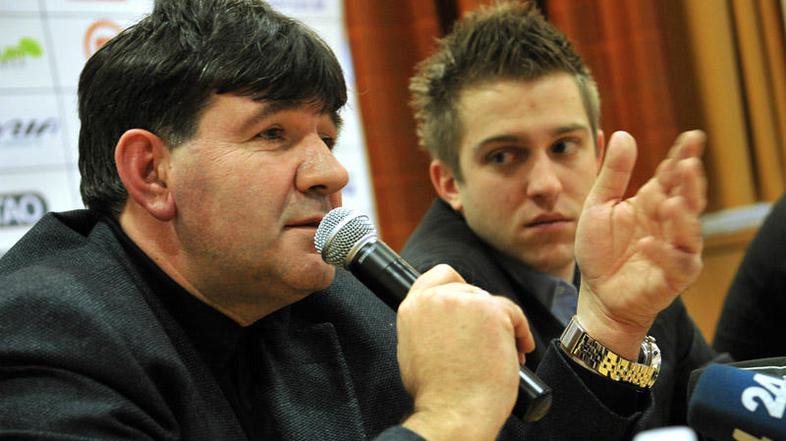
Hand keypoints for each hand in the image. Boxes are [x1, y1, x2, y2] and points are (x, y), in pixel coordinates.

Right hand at [398, 264, 533, 440]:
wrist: (453, 410)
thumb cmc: (437, 392)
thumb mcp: (412, 351)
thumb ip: (425, 326)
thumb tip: (443, 323)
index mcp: (413, 307)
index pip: (438, 275)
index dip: (456, 286)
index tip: (466, 302)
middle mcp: (436, 298)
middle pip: (469, 288)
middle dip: (479, 312)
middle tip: (484, 338)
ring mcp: (466, 302)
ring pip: (491, 301)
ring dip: (500, 323)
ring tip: (500, 351)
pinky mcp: (492, 311)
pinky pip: (513, 313)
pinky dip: (520, 331)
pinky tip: (517, 352)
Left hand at [574, 130, 705, 357]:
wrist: (597, 294)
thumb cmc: (600, 250)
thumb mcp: (599, 206)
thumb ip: (613, 174)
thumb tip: (623, 134)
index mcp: (653, 202)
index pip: (672, 176)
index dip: (682, 157)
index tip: (692, 137)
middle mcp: (669, 223)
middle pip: (687, 198)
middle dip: (690, 182)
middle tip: (688, 163)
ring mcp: (675, 249)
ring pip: (689, 230)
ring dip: (683, 216)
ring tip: (671, 201)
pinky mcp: (673, 276)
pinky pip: (676, 263)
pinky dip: (663, 253)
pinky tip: (648, 242)